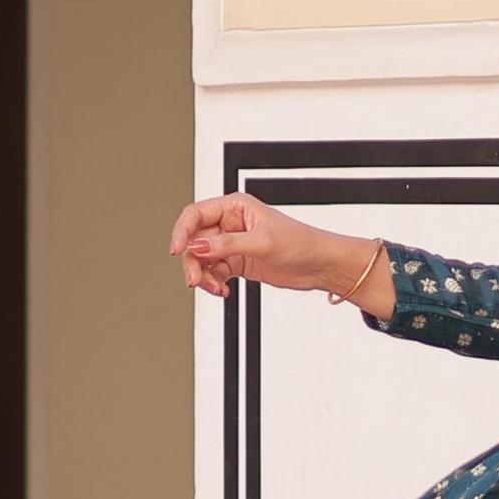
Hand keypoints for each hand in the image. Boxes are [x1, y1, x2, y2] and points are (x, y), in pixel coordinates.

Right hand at [168, 194, 381, 304]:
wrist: (321, 265)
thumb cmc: (301, 243)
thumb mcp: (263, 242)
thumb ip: (228, 245)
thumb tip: (198, 246)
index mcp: (235, 207)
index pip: (196, 214)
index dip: (182, 231)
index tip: (177, 249)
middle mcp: (230, 224)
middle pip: (195, 240)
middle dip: (193, 262)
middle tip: (196, 280)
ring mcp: (232, 244)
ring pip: (202, 260)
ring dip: (203, 276)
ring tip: (216, 289)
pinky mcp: (237, 263)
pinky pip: (214, 273)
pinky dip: (214, 283)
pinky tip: (224, 291)